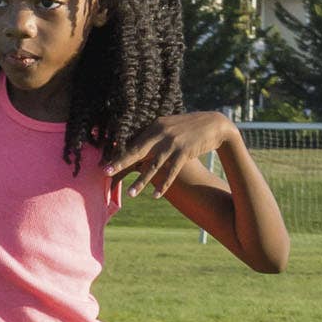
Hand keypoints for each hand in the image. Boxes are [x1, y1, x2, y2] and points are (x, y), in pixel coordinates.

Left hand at [107, 111, 230, 199]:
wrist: (215, 125)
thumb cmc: (190, 126)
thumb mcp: (170, 126)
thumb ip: (155, 133)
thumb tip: (139, 143)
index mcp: (156, 125)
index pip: (134, 141)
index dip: (120, 152)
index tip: (107, 161)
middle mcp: (162, 134)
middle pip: (137, 151)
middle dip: (121, 163)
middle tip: (106, 173)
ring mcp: (173, 144)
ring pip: (153, 166)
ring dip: (141, 182)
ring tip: (130, 194)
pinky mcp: (184, 153)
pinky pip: (170, 173)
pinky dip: (163, 186)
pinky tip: (155, 196)